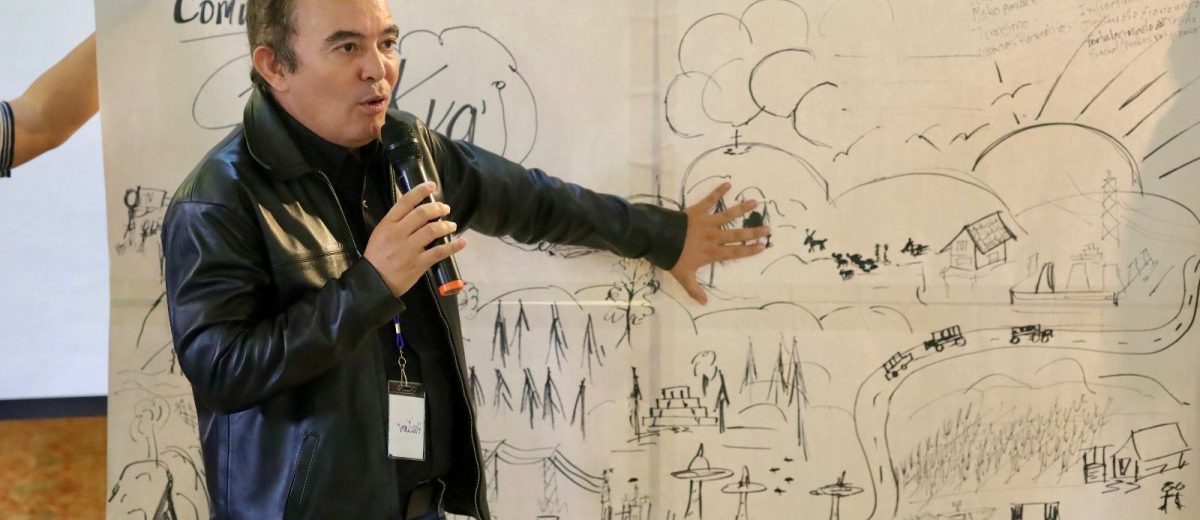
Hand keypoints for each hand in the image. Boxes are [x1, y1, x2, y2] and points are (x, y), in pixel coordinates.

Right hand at [363, 182, 466, 296]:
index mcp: (388, 224)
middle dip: (438, 208)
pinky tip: (462, 242)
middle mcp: (399, 234)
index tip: (432, 186)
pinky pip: (439, 252)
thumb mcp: (380, 234)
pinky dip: (453, 246)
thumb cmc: (377, 256)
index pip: (405, 202)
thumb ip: (396, 222)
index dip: (420, 191)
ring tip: (452, 226)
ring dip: (446, 226)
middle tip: (445, 209)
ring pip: (432, 230)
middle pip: (422, 214)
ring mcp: (409, 249)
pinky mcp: (418, 263)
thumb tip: (416, 211)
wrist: (374, 282)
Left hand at [669, 182, 769, 303]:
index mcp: (712, 252)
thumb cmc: (671, 258)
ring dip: (741, 208)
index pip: (735, 252)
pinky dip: (718, 192)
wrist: (658, 239)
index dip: (750, 250)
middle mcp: (713, 237)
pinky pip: (709, 200)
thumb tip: (704, 303)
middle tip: (768, 228)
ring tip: (755, 202)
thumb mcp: (683, 276)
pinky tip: (728, 183)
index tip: (763, 246)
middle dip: (753, 232)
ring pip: (727, 215)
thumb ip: (694, 289)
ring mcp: (706, 223)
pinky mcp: (697, 211)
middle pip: (737, 235)